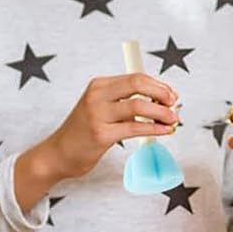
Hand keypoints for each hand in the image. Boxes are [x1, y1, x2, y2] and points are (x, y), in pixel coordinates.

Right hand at [18, 72, 180, 208]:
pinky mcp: (101, 134)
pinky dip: (154, 128)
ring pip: (138, 106)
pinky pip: (135, 128)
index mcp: (98, 85)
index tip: (172, 95)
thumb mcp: (101, 108)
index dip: (158, 85)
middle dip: (161, 93)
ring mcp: (97, 114)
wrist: (58, 153)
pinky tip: (164, 131)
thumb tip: (160, 101)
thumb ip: (125, 102)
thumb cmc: (83, 132)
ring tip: (173, 119)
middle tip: (174, 104)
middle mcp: (97, 95)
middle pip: (137, 84)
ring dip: (161, 112)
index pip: (135, 77)